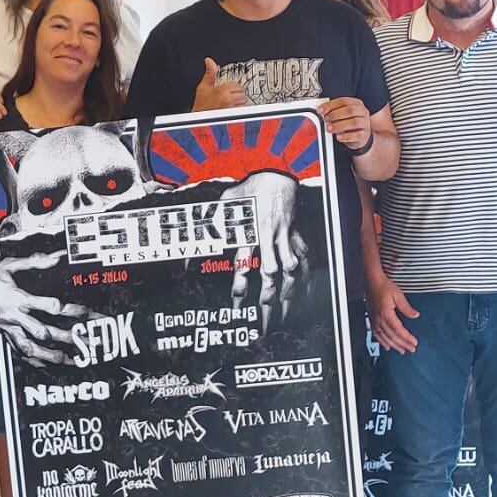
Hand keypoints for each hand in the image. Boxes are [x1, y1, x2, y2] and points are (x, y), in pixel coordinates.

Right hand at [0, 249, 92, 366]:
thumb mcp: (8, 265)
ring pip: (31, 348)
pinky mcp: (5, 336)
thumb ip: (33, 262)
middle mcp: (15, 317)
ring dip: (50, 355)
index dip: (68, 309)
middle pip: (43, 332)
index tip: (84, 312)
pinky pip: (19, 352)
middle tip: (83, 342)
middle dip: (64, 338)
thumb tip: (54, 257)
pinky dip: (33, 361)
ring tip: (68, 360)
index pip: (48, 306)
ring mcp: (10, 330)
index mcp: (18, 299)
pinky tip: (46, 365)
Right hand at [193, 58, 249, 111]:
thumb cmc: (201, 107)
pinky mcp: (235, 116)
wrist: (199, 121)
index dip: (232, 87)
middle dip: (237, 94)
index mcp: (222, 91)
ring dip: (240, 102)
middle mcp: (229, 99)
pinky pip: (243, 110)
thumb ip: (210, 73)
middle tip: (229, 98)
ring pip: (244, 101)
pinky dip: (240, 110)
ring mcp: (232, 108)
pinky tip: (232, 110)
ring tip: (230, 104)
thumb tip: (209, 61)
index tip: (227, 91)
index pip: (236, 84)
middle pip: (242, 92)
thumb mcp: (203, 87)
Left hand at [222, 171, 305, 333]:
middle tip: (262, 320)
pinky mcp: (296, 237)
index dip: (241, 282)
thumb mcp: (227, 201)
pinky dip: (305, 280)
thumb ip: (211, 220)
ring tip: (283, 316)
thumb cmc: (249, 189)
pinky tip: (302, 296)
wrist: (278, 176)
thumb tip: (192, 235)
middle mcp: (269, 237)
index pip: (244, 261)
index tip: (237, 299)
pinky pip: (304, 261)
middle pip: (271, 273)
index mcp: (250, 229)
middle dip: (267, 299)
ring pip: (291, 272)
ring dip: (288, 295)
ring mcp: (286, 238)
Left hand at [317, 98, 373, 154]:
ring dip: (339, 125)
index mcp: (356, 104)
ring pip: (354, 122)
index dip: (330, 105)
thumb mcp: (342, 115)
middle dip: (335, 115)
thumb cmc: (349, 124)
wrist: (360, 136)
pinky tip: (339, 137)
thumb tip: (321, 112)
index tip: (320, 110)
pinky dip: (346, 136)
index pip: (343, 101)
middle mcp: (363, 112)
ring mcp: (365, 124)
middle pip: (350, 110)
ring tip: (329, 128)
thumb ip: (333, 111)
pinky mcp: (365, 135)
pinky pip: (357, 135)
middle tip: (326, 119)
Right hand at [368, 273, 419, 353]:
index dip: (407, 338)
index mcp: (386, 313)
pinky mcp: (372, 319)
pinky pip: (376, 334)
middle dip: (402, 344)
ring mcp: (374, 320)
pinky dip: (382, 341)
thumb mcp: (398, 295)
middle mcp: (379, 319)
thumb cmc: (384, 286)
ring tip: (401, 350)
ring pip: (384, 337)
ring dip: (394, 345)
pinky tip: (387, 346)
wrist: (372, 281)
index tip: (414, 342)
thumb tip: (415, 315)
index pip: (398, 330)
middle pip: (392, 336)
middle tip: (411, 349)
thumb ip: (406, 307)